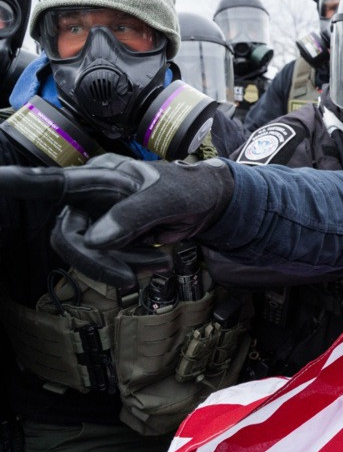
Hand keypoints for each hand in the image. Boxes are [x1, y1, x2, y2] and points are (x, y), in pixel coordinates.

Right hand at [0, 154, 233, 285]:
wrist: (211, 204)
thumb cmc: (191, 188)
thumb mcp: (166, 198)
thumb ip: (132, 214)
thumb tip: (94, 238)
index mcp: (99, 175)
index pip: (52, 183)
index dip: (22, 186)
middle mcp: (92, 195)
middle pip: (70, 237)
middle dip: (100, 260)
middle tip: (130, 276)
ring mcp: (101, 216)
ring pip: (90, 253)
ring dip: (123, 264)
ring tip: (157, 261)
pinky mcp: (112, 235)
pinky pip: (108, 259)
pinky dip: (131, 265)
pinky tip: (156, 260)